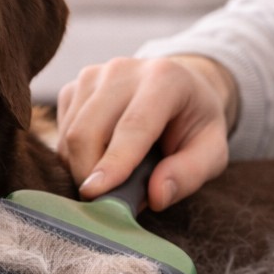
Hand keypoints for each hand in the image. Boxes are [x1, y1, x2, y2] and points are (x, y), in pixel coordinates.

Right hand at [56, 54, 237, 209]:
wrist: (179, 88)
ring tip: (114, 178)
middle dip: (90, 175)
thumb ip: (190, 173)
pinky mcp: (73, 88)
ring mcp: (92, 76)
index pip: (133, 126)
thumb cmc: (194, 123)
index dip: (114, 162)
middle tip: (109, 203)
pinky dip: (75, 159)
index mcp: (164, 79)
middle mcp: (122, 70)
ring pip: (69, 137)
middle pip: (87, 131)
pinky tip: (101, 158)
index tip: (96, 194)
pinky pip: (61, 135)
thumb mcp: (212, 151)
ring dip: (83, 170)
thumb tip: (156, 196)